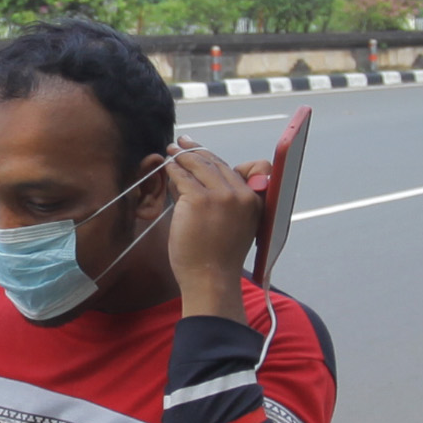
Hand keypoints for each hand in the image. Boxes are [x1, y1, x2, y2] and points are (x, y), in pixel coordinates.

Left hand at [160, 142, 267, 312]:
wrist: (211, 278)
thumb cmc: (219, 258)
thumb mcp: (236, 225)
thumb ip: (225, 201)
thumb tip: (198, 176)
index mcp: (255, 201)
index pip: (237, 169)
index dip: (217, 159)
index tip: (204, 152)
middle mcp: (242, 194)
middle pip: (216, 163)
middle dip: (197, 151)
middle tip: (182, 143)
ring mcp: (221, 195)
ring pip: (199, 165)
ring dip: (182, 155)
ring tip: (171, 150)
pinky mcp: (199, 199)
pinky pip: (182, 176)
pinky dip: (173, 168)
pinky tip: (167, 165)